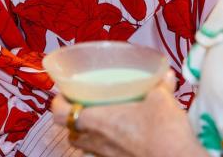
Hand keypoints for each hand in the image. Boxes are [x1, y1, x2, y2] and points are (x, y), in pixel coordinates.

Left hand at [50, 73, 204, 156]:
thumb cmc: (163, 131)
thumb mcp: (161, 99)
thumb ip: (160, 85)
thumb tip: (164, 74)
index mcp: (97, 120)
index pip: (59, 113)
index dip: (57, 103)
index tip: (63, 94)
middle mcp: (97, 141)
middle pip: (70, 134)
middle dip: (72, 121)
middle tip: (82, 107)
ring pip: (86, 148)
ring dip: (87, 136)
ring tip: (99, 124)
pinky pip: (104, 156)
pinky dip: (106, 148)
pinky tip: (121, 140)